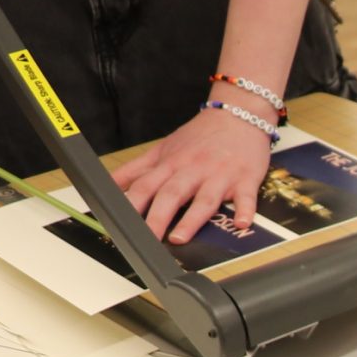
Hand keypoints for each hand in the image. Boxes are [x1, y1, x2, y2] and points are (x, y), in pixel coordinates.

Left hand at [114, 108, 273, 243]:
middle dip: (157, 218)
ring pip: (204, 199)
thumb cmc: (201, 136)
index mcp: (171, 164)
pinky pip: (247, 197)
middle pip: (171, 194)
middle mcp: (193, 170)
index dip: (132, 205)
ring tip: (180, 237)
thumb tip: (109, 186)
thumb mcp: (163, 149)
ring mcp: (220, 175)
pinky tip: (242, 224)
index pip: (146, 186)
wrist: (238, 115)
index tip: (123, 225)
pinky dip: (246, 210)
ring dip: (192, 219)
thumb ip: (136, 169)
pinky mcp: (246, 179)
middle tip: (148, 240)